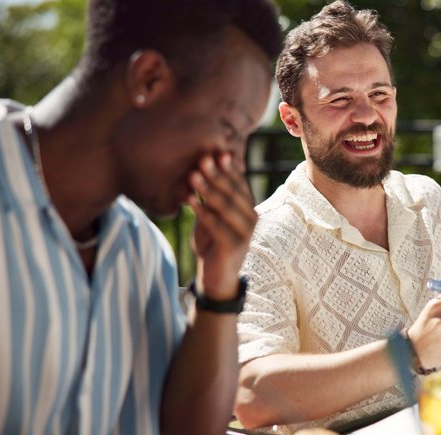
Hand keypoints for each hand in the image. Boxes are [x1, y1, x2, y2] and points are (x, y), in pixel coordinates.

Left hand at [187, 152, 257, 299]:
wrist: (216, 277)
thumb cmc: (212, 242)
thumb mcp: (211, 215)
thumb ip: (210, 195)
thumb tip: (202, 166)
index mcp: (247, 207)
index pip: (239, 182)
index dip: (227, 168)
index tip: (212, 151)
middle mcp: (251, 217)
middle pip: (233, 191)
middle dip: (217, 174)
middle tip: (202, 158)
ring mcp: (245, 232)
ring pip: (226, 206)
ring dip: (208, 189)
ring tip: (192, 175)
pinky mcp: (235, 246)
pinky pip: (217, 225)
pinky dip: (202, 212)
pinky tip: (189, 201)